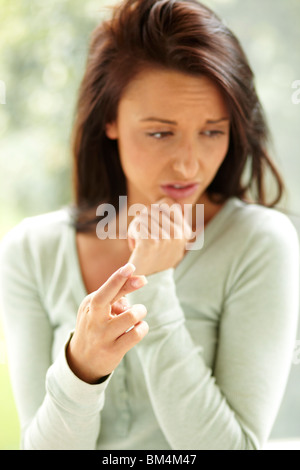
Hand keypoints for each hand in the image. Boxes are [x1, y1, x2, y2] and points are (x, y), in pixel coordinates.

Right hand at [66, 263, 147, 383]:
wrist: (81, 360)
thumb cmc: (95, 325)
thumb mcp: (98, 308)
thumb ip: (116, 294)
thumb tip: (137, 280)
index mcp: (90, 305)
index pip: (105, 289)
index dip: (118, 277)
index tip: (131, 267)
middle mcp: (94, 319)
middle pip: (110, 298)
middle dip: (128, 285)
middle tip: (143, 280)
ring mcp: (103, 335)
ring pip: (131, 316)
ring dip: (140, 311)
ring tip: (138, 314)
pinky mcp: (113, 350)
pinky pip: (136, 334)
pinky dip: (142, 327)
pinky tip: (139, 327)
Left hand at [128, 197, 192, 275]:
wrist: (146, 282)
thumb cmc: (154, 257)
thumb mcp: (171, 240)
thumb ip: (173, 221)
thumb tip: (171, 203)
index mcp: (184, 231)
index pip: (169, 203)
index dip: (156, 208)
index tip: (152, 221)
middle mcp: (178, 234)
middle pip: (154, 208)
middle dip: (144, 217)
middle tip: (142, 232)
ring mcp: (166, 238)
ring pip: (144, 215)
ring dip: (136, 226)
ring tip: (138, 240)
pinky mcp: (151, 242)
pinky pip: (138, 224)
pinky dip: (132, 233)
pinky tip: (134, 245)